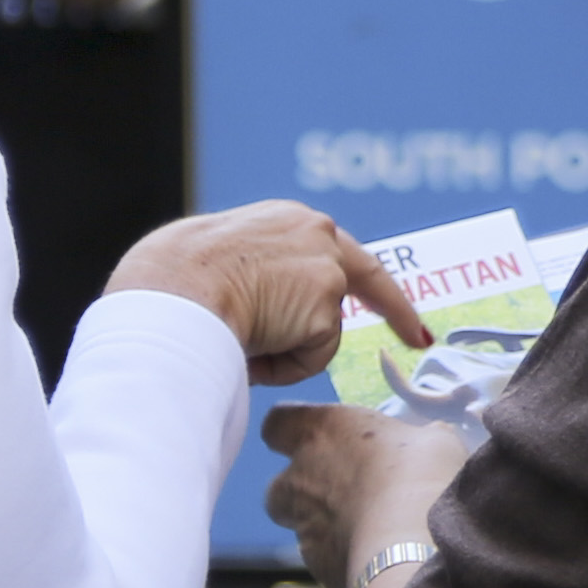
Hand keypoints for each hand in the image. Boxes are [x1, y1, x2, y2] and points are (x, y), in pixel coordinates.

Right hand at [110, 200, 427, 384]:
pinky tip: (250, 351)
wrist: (174, 292)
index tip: (385, 297)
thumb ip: (251, 274)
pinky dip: (282, 367)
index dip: (359, 276)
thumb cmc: (170, 279)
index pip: (333, 247)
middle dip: (395, 310)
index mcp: (286, 220)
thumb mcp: (214, 259)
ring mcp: (325, 271)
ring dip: (285, 350)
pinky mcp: (326, 308)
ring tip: (239, 340)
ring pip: (318, 332)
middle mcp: (317, 235)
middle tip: (416, 337)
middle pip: (363, 279)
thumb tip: (253, 310)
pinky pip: (309, 358)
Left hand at [263, 405, 469, 587]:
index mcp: (320, 432)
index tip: (315, 436)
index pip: (277, 423)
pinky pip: (325, 560)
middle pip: (279, 485)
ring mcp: (304, 527)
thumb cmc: (422, 477)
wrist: (414, 546)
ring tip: (368, 529)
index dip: (291, 430)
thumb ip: (416, 438)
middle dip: (302, 492)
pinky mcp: (319, 568)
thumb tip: (429, 441)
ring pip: (300, 527)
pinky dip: (343, 558)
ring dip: (324, 527)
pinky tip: (378, 558)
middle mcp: (300, 478)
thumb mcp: (434, 440)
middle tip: (345, 492)